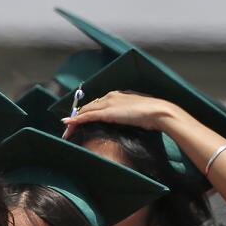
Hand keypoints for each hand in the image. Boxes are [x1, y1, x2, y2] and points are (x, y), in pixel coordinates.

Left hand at [61, 91, 179, 138]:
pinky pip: (87, 116)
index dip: (88, 112)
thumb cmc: (153, 115)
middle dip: (77, 117)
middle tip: (69, 127)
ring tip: (66, 130)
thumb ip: (130, 115)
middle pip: (89, 107)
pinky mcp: (107, 112)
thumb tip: (128, 122)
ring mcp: (108, 103)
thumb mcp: (139, 114)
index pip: (98, 104)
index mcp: (118, 95)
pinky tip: (68, 124)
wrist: (159, 112)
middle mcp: (111, 96)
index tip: (81, 121)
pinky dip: (76, 120)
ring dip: (74, 121)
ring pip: (85, 111)